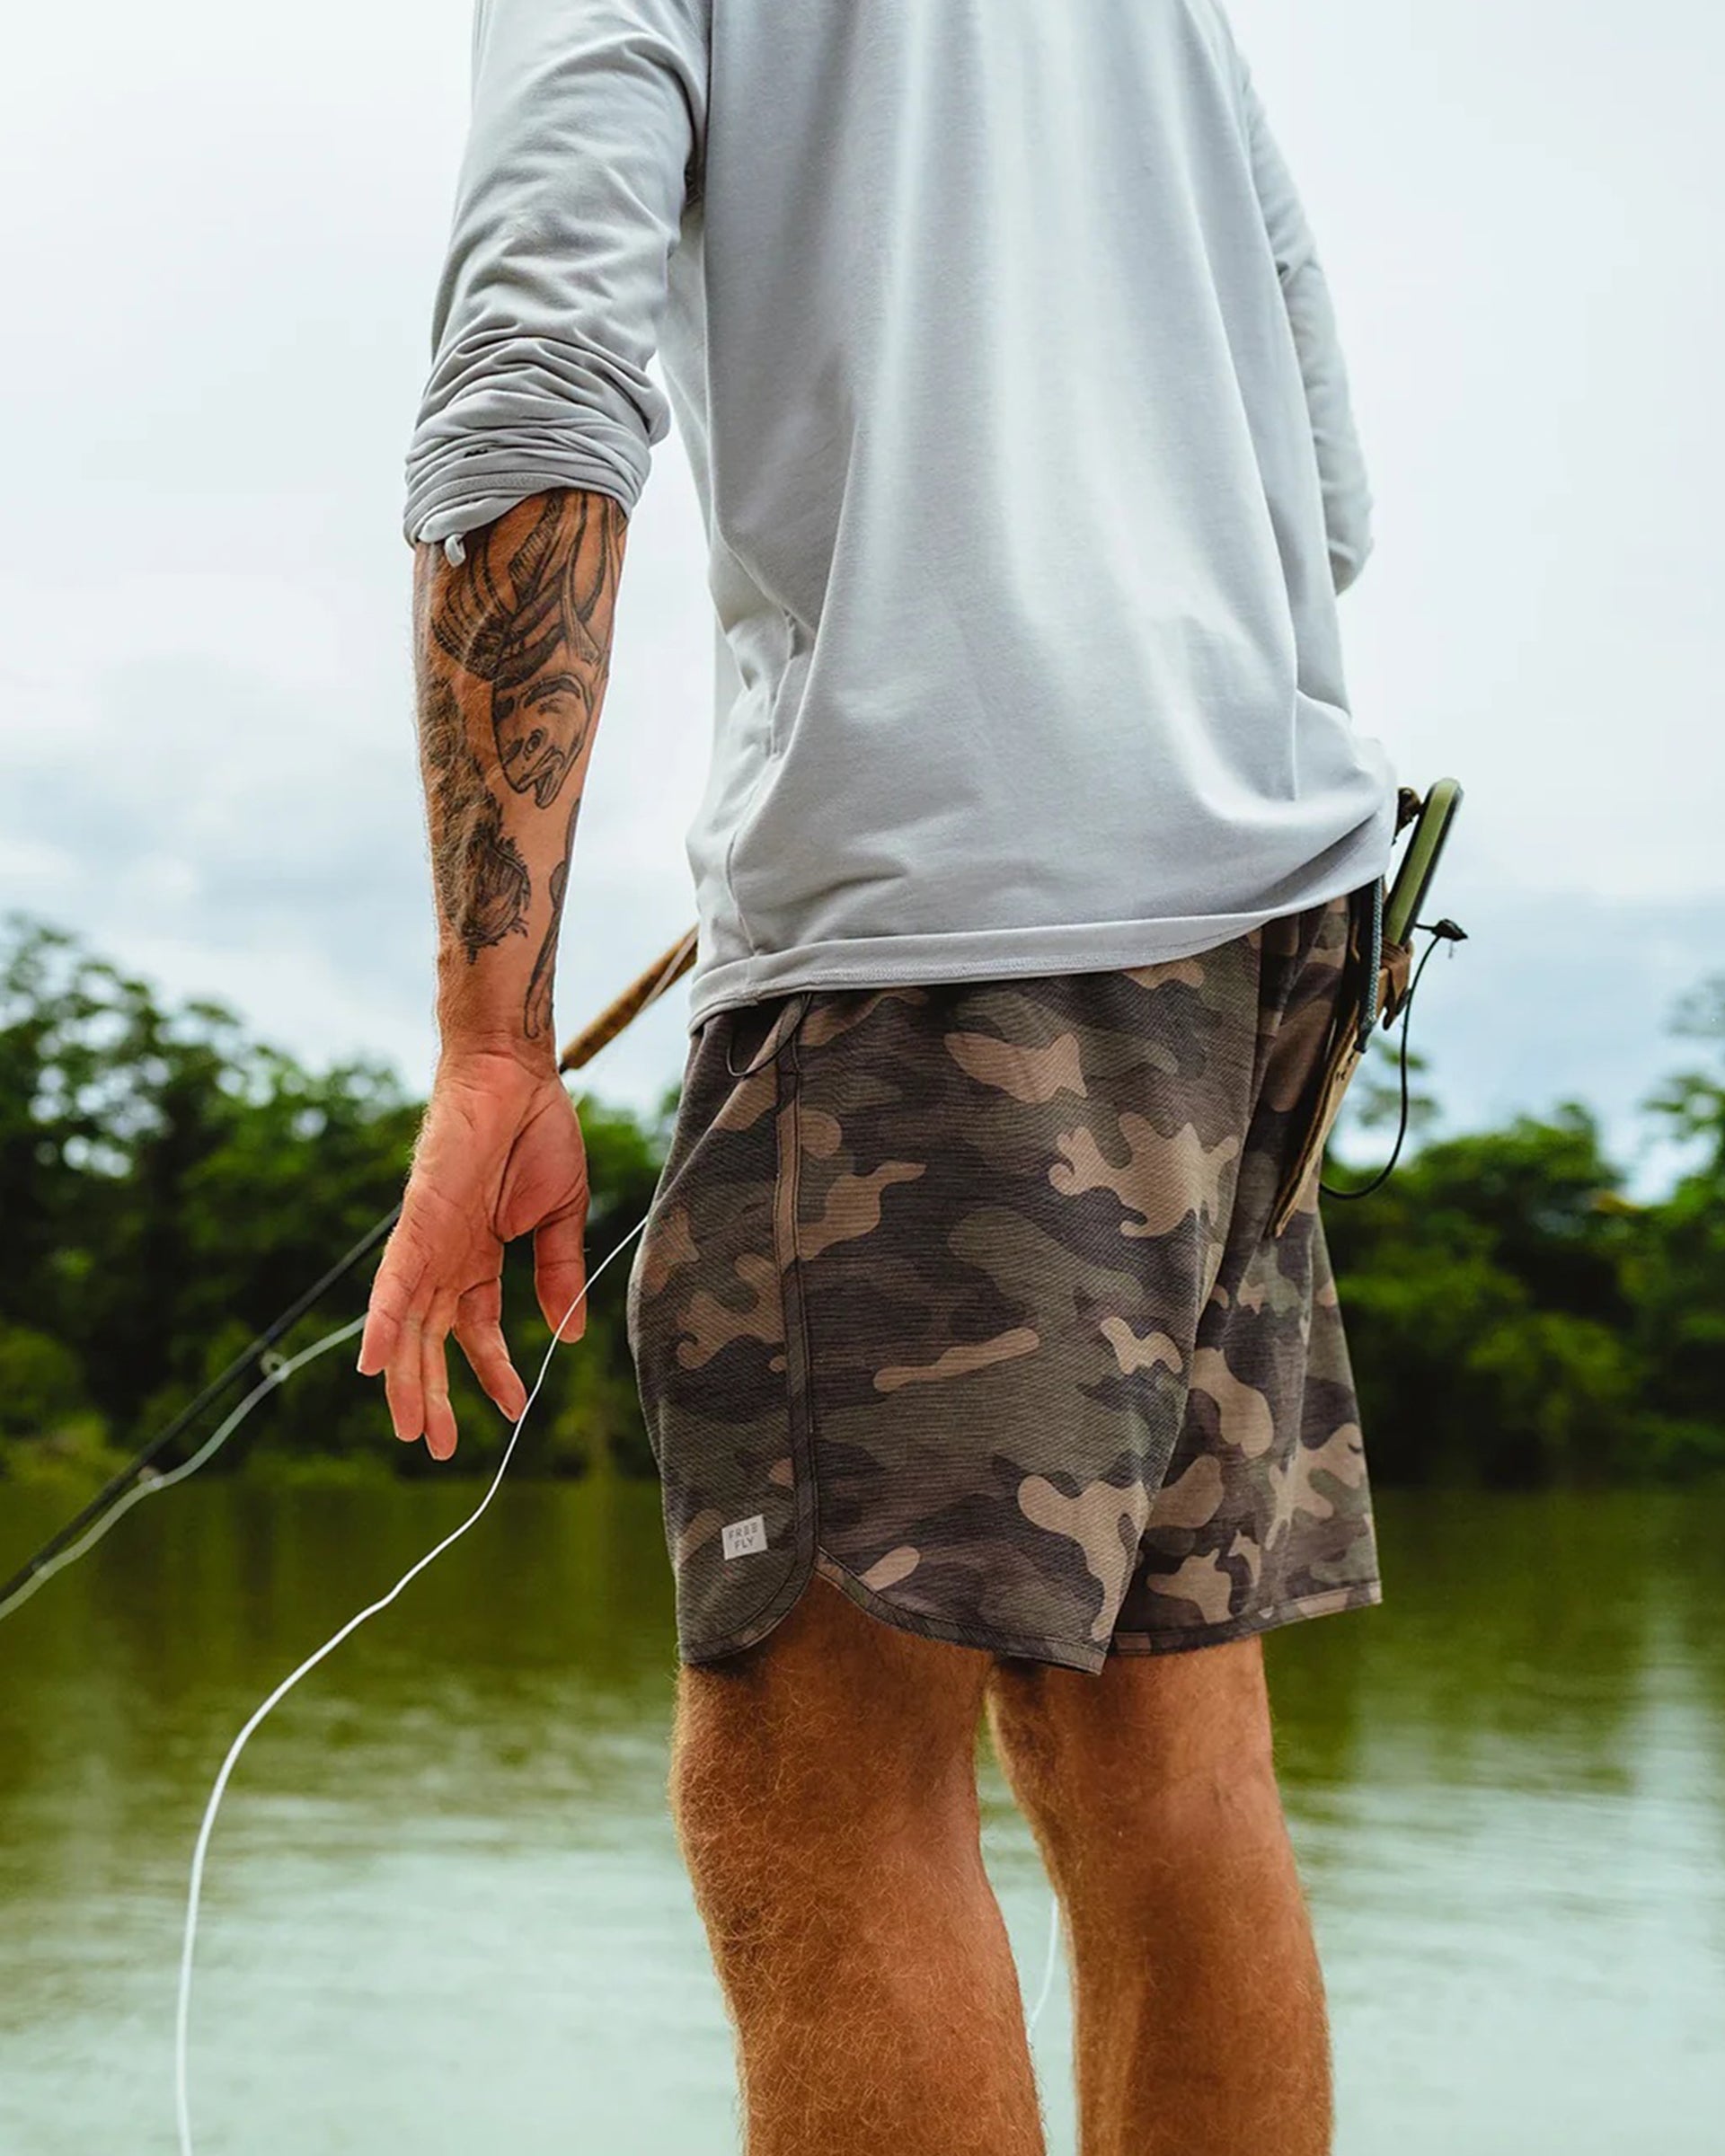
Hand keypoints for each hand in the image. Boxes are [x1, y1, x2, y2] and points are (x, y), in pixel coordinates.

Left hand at [355, 1053, 589, 1460]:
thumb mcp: (561, 1217)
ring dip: (406, 1379)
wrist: (516, 1074)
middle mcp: (446, 1257)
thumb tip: (570, 1334)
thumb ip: (559, 1275)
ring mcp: (428, 1243)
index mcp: (481, 1256)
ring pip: (409, 1326)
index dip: (493, 1371)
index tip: (514, 1410)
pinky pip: (394, 1283)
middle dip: (435, 1393)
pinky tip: (374, 1365)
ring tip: (413, 1430)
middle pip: (432, 1340)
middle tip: (437, 1447)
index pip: (480, 1329)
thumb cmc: (539, 1130)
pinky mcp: (417, 1223)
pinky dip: (381, 1324)